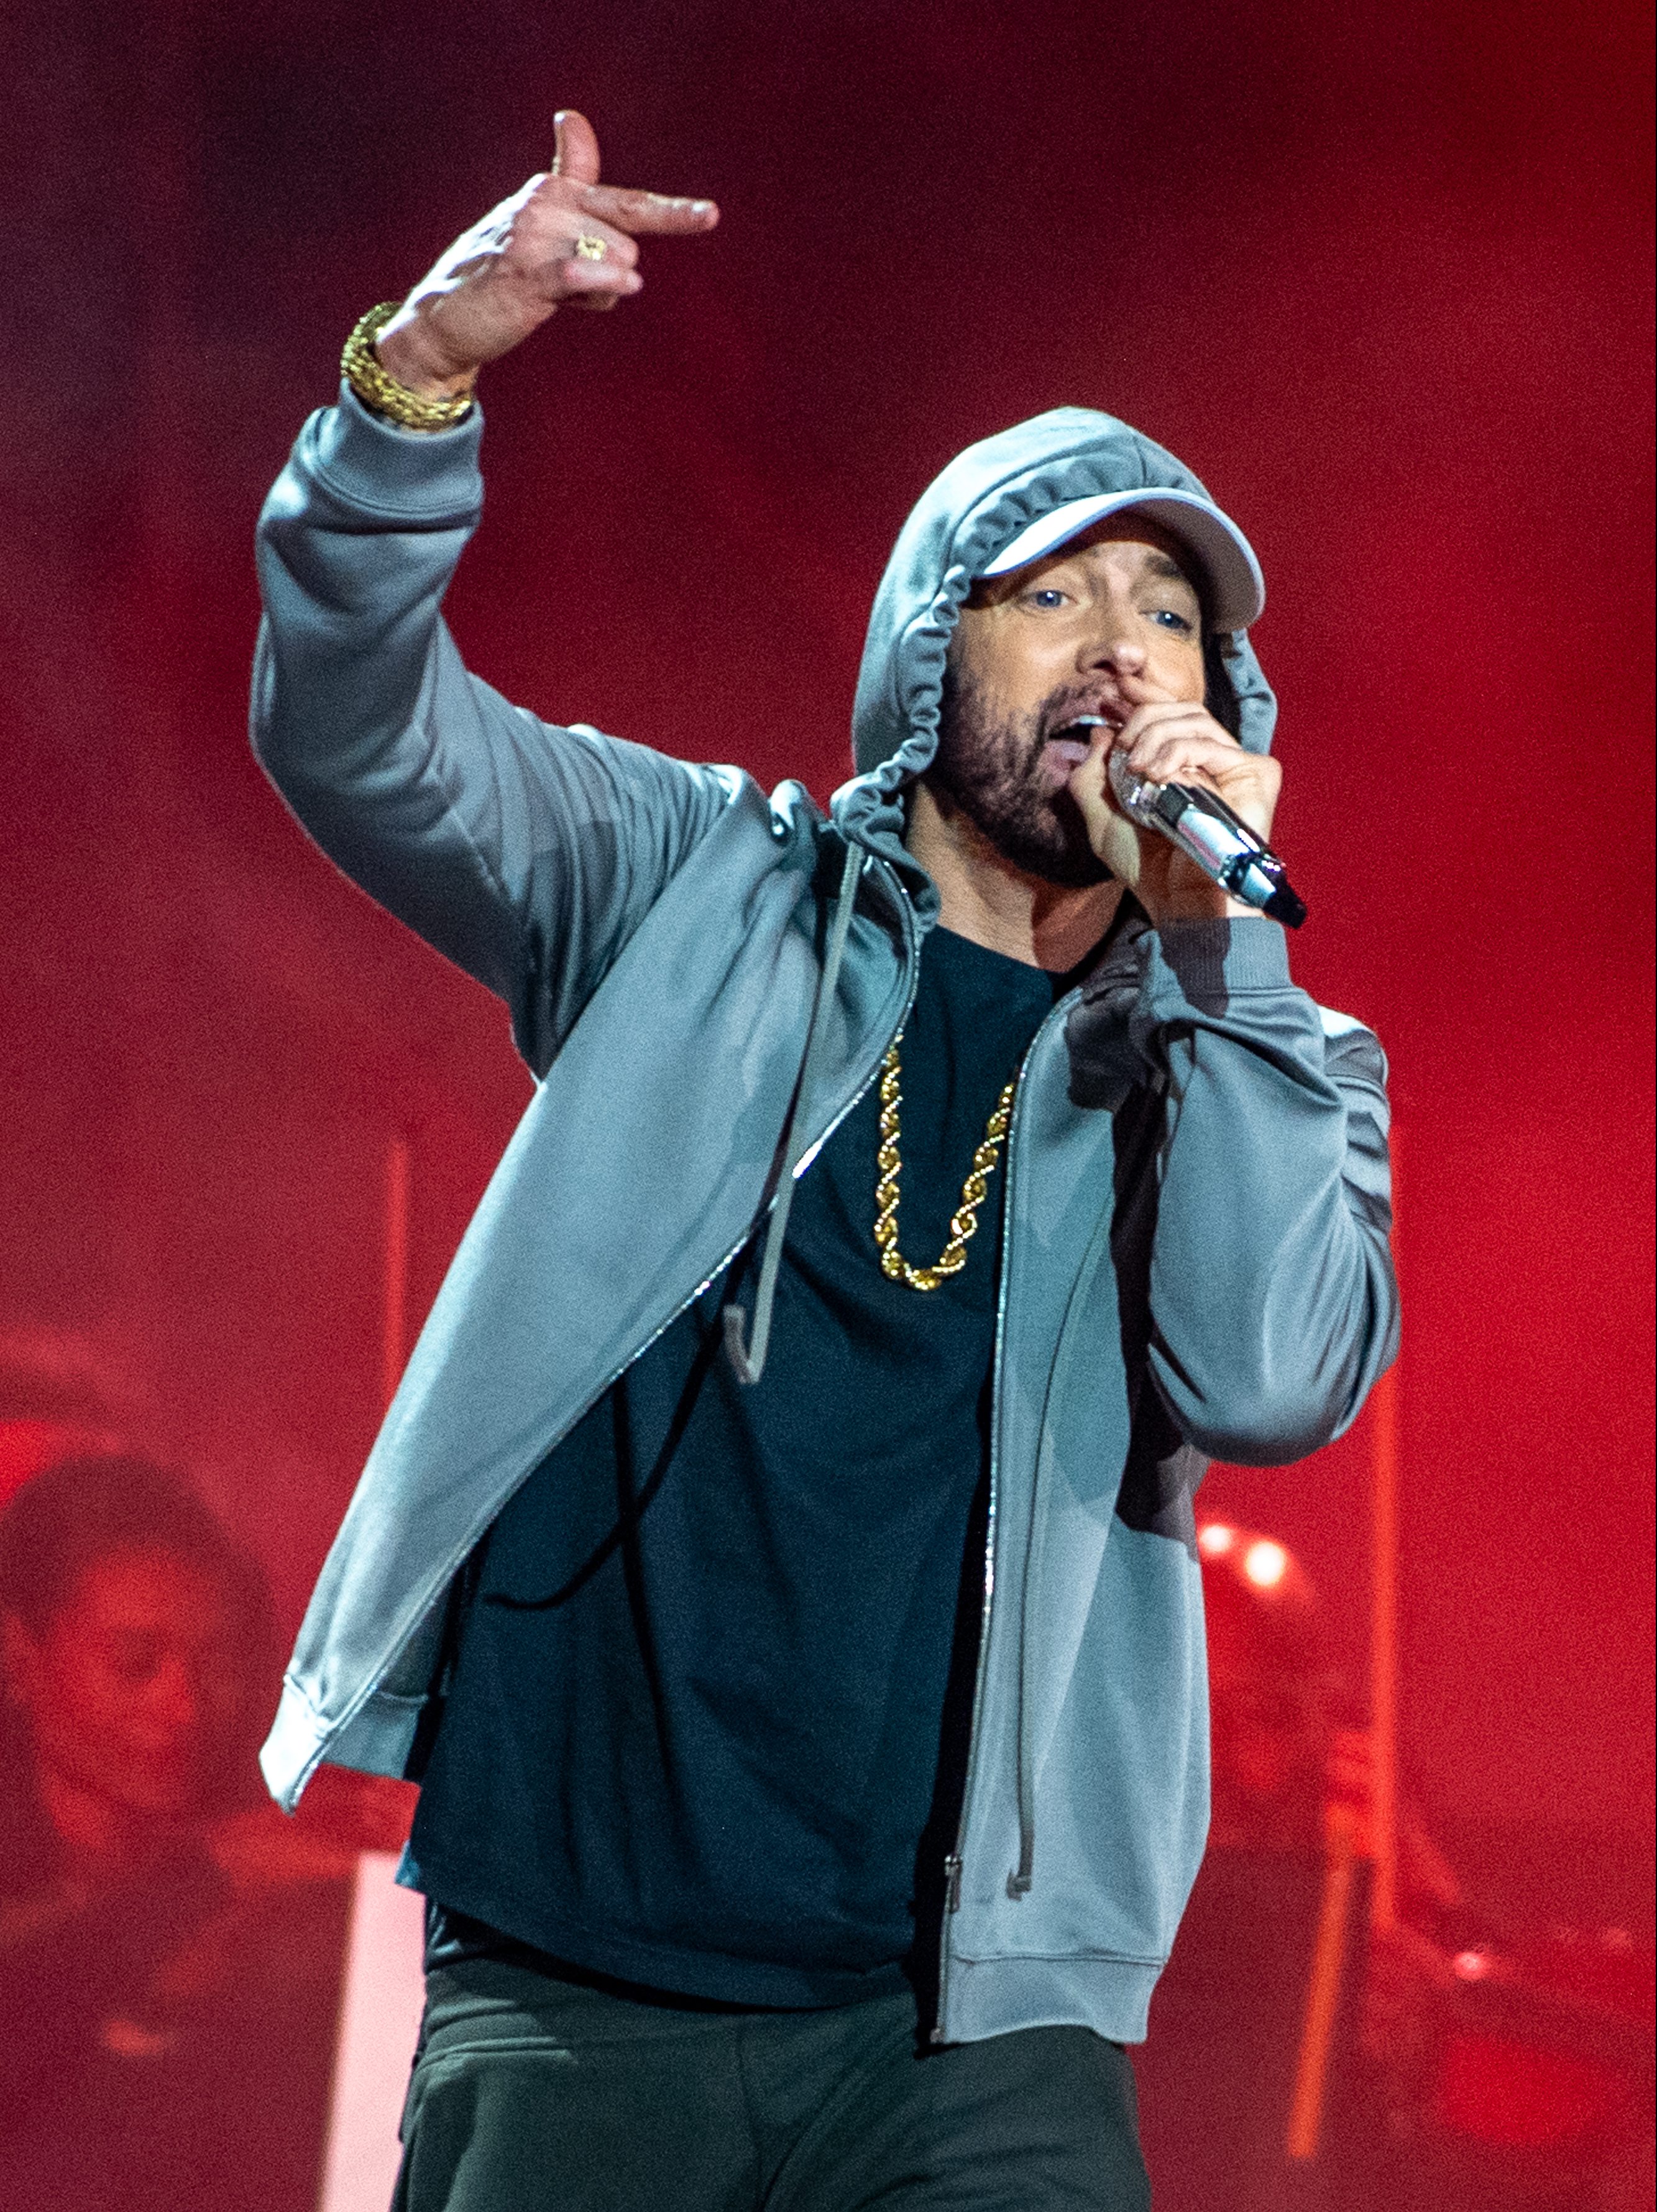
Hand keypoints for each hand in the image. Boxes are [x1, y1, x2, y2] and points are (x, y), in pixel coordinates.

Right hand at [376, 111, 717, 398]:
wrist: (442, 320)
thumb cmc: (499, 279)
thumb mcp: (541, 237)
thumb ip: (575, 204)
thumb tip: (586, 151)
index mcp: (552, 192)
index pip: (622, 198)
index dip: (670, 210)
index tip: (711, 216)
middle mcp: (544, 203)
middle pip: (627, 240)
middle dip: (612, 271)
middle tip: (570, 290)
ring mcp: (532, 236)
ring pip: (613, 259)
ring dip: (598, 293)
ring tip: (554, 297)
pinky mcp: (523, 274)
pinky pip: (578, 270)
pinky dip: (602, 279)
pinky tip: (624, 284)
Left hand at [1067, 676, 1282, 925]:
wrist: (1179, 901)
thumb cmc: (1147, 868)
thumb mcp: (1102, 818)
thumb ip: (1093, 775)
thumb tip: (1100, 732)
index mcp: (1183, 767)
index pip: (1167, 715)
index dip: (1143, 694)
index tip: (1114, 684)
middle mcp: (1213, 762)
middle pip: (1181, 709)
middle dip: (1143, 714)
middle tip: (1122, 744)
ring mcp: (1236, 766)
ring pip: (1196, 718)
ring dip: (1156, 733)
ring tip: (1136, 766)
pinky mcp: (1256, 774)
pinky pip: (1212, 743)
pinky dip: (1179, 750)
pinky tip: (1157, 774)